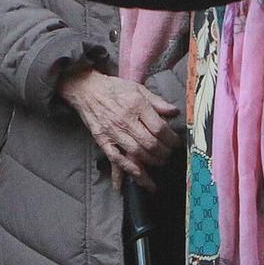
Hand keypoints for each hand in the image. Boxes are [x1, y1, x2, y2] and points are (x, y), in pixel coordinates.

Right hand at [58, 66, 178, 188]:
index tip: (176, 142)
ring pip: (136, 153)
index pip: (159, 128)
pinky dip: (128, 169)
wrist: (87, 90)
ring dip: (152, 161)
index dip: (171, 139)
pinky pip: (116, 159)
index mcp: (136, 105)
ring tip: (160, 162)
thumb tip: (174, 112)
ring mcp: (113, 132)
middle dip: (164, 152)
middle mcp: (125, 120)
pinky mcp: (103, 141)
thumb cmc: (114, 88)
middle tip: (169, 154)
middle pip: (150, 143)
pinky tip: (139, 175)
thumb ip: (157, 102)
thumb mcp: (138, 88)